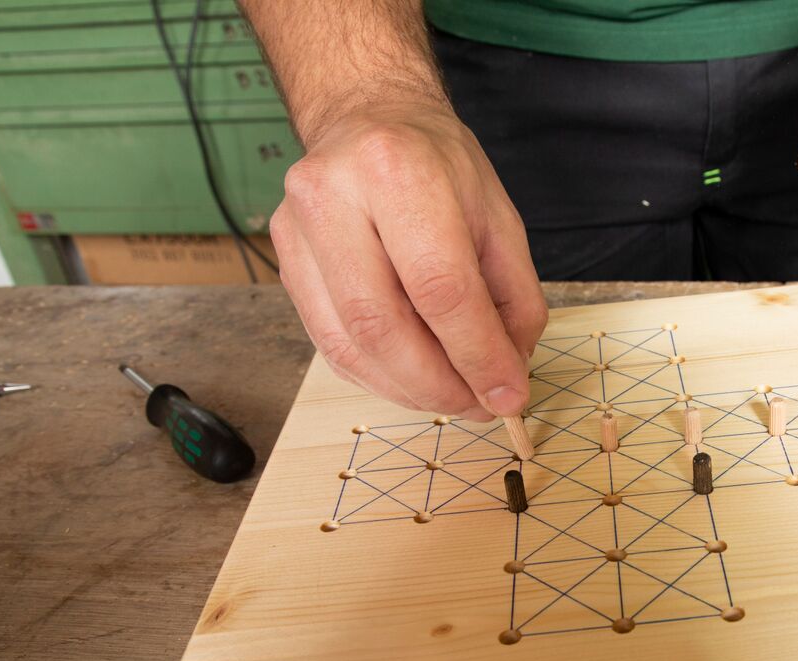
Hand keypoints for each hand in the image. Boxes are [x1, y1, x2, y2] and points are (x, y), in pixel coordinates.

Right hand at [271, 104, 546, 420]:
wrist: (368, 118)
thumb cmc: (438, 168)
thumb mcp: (499, 218)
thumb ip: (513, 299)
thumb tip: (507, 377)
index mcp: (398, 171)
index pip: (441, 288)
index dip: (477, 355)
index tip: (508, 394)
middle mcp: (333, 196)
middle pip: (383, 326)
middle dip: (438, 384)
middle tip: (478, 404)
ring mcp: (296, 229)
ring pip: (348, 345)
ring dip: (407, 389)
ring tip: (452, 397)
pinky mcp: (284, 260)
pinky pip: (329, 344)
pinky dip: (378, 376)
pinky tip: (413, 380)